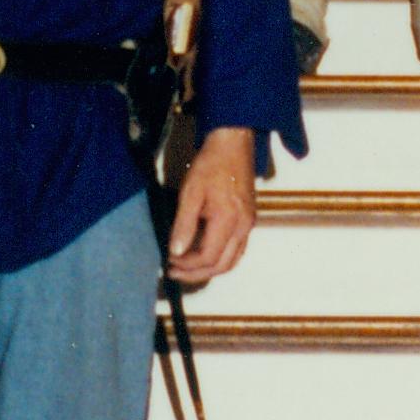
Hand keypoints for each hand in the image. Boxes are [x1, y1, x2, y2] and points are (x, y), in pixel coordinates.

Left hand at [167, 126, 255, 286]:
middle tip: (175, 272)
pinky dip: (220, 259)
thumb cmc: (212, 164)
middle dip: (197, 274)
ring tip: (187, 268)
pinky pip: (237, 250)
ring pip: (232, 261)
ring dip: (210, 269)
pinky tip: (203, 254)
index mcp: (229, 219)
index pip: (208, 257)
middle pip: (222, 266)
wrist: (234, 145)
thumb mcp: (190, 193)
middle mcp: (243, 226)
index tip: (170, 261)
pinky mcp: (249, 221)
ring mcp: (249, 225)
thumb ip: (184, 225)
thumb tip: (176, 251)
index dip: (187, 265)